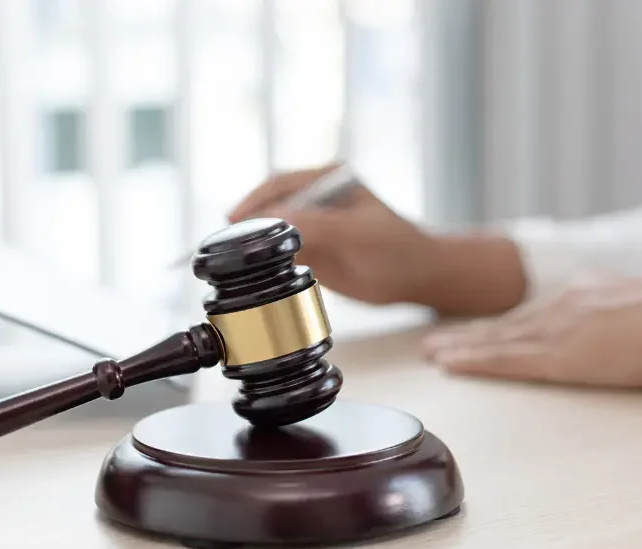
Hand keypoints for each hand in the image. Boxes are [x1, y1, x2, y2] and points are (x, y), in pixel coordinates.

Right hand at [228, 165, 441, 304]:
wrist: (416, 277)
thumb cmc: (396, 247)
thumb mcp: (358, 233)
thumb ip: (319, 225)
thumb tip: (276, 221)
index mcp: (327, 178)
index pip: (281, 184)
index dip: (255, 201)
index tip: (235, 221)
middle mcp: (314, 196)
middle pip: (268, 204)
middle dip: (247, 222)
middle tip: (225, 244)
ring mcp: (310, 223)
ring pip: (270, 229)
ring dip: (252, 242)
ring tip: (230, 259)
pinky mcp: (309, 248)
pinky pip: (277, 251)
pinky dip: (262, 260)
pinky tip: (250, 271)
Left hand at [421, 279, 641, 388]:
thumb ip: (619, 320)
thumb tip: (618, 334)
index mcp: (584, 294)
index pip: (530, 314)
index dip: (499, 326)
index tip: (475, 331)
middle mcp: (562, 306)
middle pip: (505, 325)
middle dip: (468, 335)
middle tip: (435, 343)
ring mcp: (557, 330)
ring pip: (496, 341)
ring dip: (460, 348)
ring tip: (431, 354)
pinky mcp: (558, 356)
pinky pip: (505, 361)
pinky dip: (474, 362)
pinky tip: (450, 365)